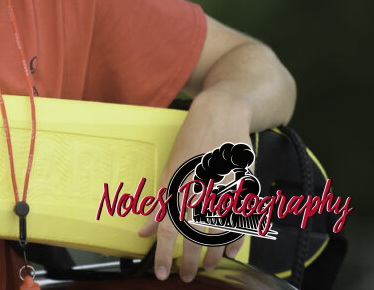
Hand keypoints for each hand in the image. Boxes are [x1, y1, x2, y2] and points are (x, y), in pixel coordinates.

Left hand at [138, 92, 250, 281]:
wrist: (222, 113)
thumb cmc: (192, 140)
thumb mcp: (170, 169)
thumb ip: (159, 202)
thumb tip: (144, 230)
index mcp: (178, 185)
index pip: (168, 229)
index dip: (164, 254)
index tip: (162, 273)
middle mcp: (200, 189)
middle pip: (195, 237)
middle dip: (190, 262)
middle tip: (186, 276)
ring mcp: (224, 189)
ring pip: (220, 235)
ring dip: (214, 256)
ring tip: (208, 267)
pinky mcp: (244, 187)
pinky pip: (241, 221)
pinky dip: (236, 240)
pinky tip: (230, 252)